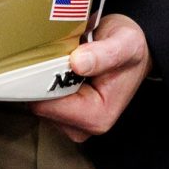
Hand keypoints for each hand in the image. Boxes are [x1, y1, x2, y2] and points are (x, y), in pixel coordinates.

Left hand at [30, 14, 149, 142]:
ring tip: (60, 59)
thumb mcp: (125, 43)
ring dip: (41, 78)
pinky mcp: (64, 114)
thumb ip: (104, 54)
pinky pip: (40, 98)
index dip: (38, 81)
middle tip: (54, 53)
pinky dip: (43, 80)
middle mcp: (84, 125)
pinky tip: (57, 66)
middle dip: (39, 79)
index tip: (41, 57)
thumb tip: (78, 63)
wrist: (132, 51)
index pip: (47, 106)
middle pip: (38, 105)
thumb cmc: (129, 48)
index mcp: (98, 116)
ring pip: (36, 102)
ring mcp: (72, 122)